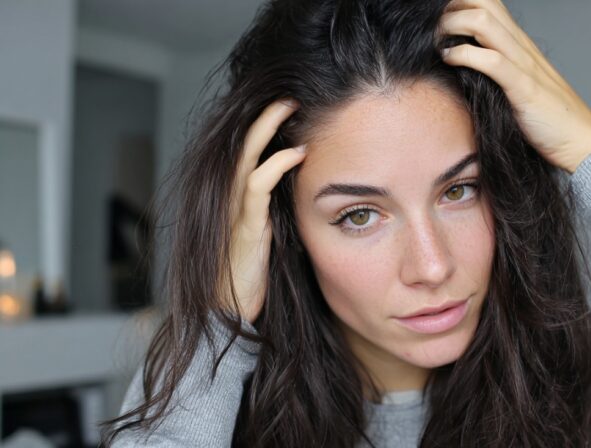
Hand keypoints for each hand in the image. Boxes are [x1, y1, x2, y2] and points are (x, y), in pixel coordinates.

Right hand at [224, 99, 305, 323]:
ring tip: (289, 106)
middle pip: (243, 145)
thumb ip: (276, 211)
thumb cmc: (251, 275)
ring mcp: (236, 211)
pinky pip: (256, 186)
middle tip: (288, 95)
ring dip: (267, 128)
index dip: (265, 129)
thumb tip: (301, 192)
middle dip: (265, 117)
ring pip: (246, 156)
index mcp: (239, 200)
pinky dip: (276, 165)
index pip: (249, 153)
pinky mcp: (245, 226)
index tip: (289, 110)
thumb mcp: (268, 235)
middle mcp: (232, 199)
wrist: (230, 311)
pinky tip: (296, 152)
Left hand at [439, 0, 590, 172]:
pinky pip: (490, 60)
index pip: (489, 3)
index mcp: (520, 43)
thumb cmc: (547, 119)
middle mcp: (521, 46)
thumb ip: (495, 69)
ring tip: (436, 41)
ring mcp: (523, 64)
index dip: (460, 4)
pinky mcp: (523, 87)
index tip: (436, 19)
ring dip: (452, 25)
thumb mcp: (517, 84)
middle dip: (452, 7)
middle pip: (484, 2)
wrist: (581, 141)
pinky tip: (448, 60)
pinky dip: (463, 55)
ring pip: (483, 22)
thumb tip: (461, 64)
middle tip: (431, 26)